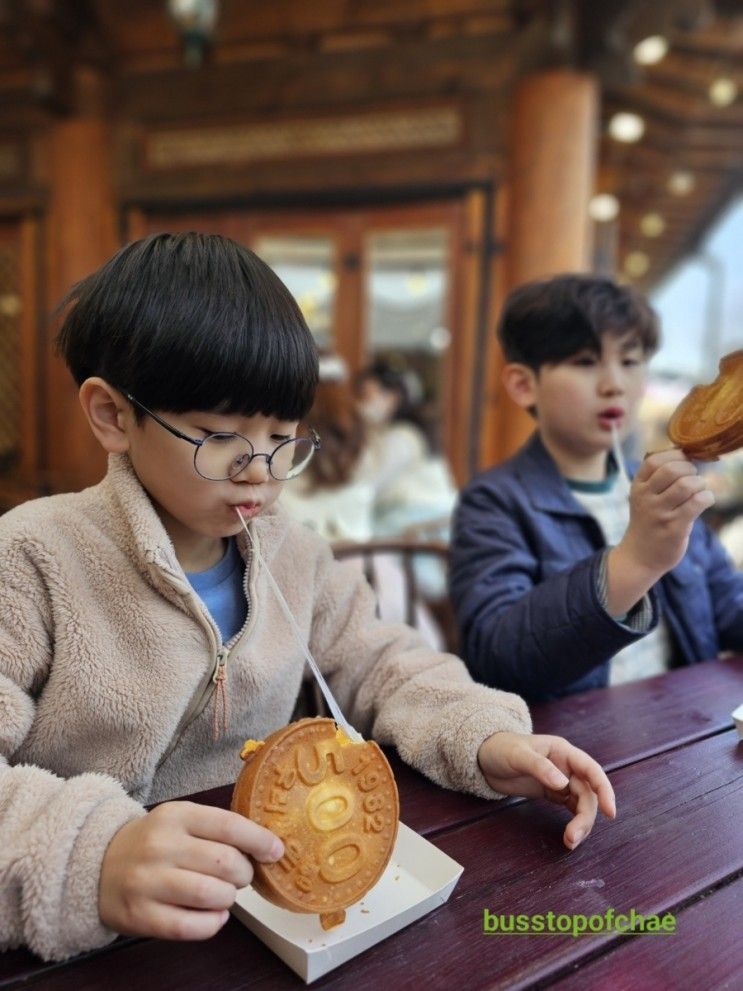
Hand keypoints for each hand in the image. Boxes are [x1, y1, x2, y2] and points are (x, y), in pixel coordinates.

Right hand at [99, 801, 283, 940]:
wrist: (98, 865)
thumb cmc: (153, 842)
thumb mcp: (180, 820)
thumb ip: (217, 828)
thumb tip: (266, 846)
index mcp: (176, 815)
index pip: (229, 825)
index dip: (259, 840)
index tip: (276, 851)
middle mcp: (161, 846)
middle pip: (225, 863)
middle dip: (244, 874)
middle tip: (240, 875)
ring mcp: (148, 882)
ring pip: (212, 894)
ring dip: (229, 898)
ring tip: (224, 894)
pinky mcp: (141, 915)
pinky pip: (191, 927)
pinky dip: (213, 923)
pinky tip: (213, 915)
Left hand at [477, 732, 615, 849]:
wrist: (485, 757)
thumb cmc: (501, 748)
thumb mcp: (517, 755)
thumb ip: (540, 767)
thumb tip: (563, 784)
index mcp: (563, 751)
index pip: (591, 770)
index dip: (604, 789)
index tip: (610, 812)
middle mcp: (567, 766)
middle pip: (588, 793)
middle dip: (586, 817)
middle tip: (573, 837)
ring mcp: (562, 780)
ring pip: (582, 804)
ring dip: (581, 824)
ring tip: (569, 841)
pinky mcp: (554, 793)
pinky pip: (571, 809)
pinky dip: (574, 823)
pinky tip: (569, 836)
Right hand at [607, 448, 713, 614]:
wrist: (639, 557)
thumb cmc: (648, 523)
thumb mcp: (643, 498)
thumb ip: (658, 479)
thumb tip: (688, 456)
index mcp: (637, 487)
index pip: (654, 460)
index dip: (674, 456)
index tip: (684, 461)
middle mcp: (646, 498)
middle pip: (672, 470)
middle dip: (690, 469)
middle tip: (693, 478)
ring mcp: (659, 514)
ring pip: (686, 485)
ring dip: (700, 484)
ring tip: (700, 491)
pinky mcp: (674, 528)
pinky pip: (697, 503)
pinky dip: (707, 497)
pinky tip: (706, 501)